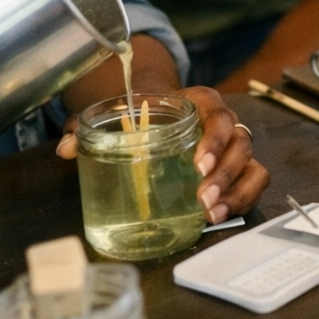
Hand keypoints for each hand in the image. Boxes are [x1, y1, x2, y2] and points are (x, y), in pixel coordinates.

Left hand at [55, 86, 269, 223]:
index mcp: (199, 101)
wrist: (152, 108)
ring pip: (252, 165)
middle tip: (202, 199)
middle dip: (226, 174)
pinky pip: (253, 181)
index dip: (215, 139)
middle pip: (241, 143)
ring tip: (211, 214)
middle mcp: (223, 122)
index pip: (219, 115)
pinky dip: (242, 199)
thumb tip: (65, 147)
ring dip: (237, 191)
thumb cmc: (136, 109)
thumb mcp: (112, 112)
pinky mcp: (234, 169)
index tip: (197, 164)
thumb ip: (86, 126)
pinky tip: (217, 217)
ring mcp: (231, 147)